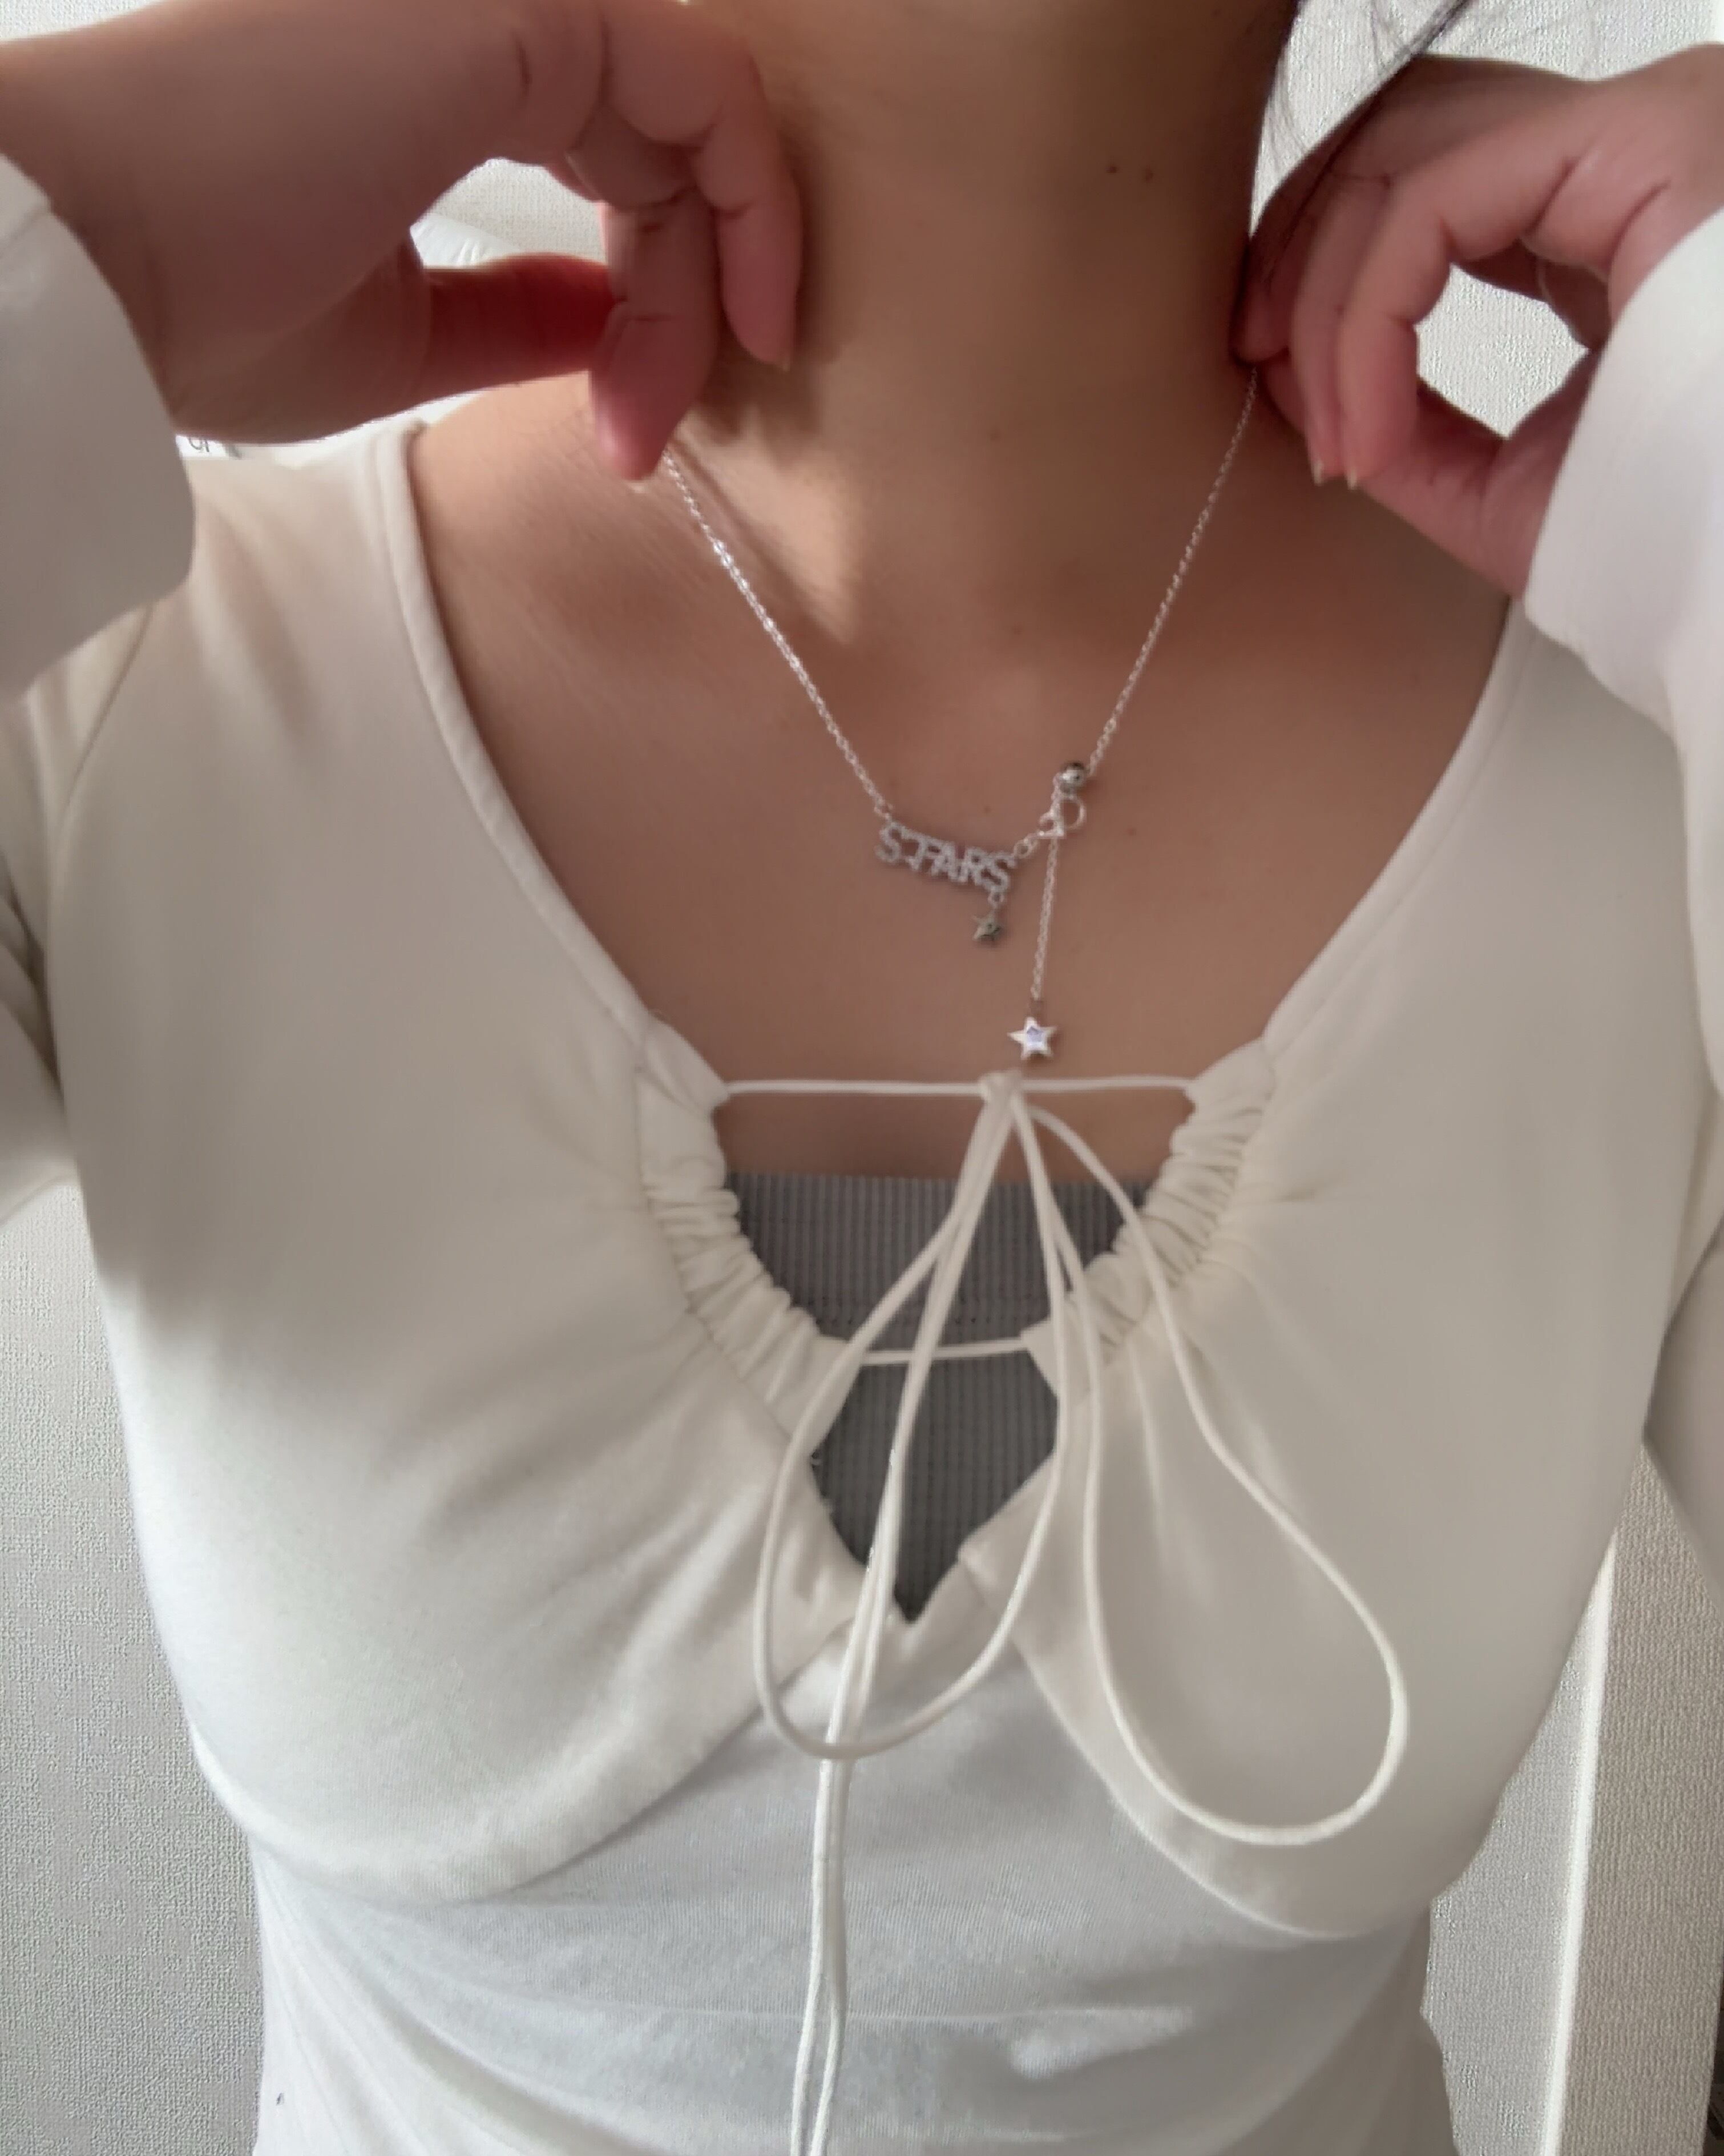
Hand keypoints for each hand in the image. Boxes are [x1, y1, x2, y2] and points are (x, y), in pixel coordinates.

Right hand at [0, 0, 800, 473]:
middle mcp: (471, 13)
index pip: (609, 155)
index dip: (656, 298)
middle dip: (686, 306)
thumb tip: (608, 317)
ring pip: (693, 121)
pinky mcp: (520, 9)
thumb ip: (515, 313)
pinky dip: (749, 201)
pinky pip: (704, 86)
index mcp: (431, 71)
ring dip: (708, 280)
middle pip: (662, 143)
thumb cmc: (203, 310)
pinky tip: (742, 318)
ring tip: (652, 415)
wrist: (96, 275)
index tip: (641, 422)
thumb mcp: (399, 334)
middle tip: (642, 440)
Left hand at [1231, 46, 1723, 597]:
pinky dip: (1367, 314)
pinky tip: (1367, 424)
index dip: (1324, 282)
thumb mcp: (1507, 488)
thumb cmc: (1673, 537)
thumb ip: (1411, 432)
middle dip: (1300, 251)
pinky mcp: (1638, 139)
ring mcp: (1637, 126)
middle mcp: (1624, 145)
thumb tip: (1307, 393)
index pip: (1426, 178)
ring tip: (1323, 415)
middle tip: (1256, 363)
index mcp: (1608, 205)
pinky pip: (1436, 197)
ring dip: (1321, 282)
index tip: (1297, 410)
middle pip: (1403, 133)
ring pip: (1405, 144)